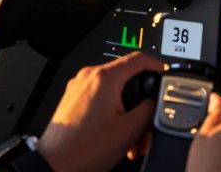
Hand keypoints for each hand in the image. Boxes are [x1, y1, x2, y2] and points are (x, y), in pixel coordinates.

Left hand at [37, 52, 163, 171]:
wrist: (55, 164)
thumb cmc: (83, 149)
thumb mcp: (129, 130)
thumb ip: (149, 109)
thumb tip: (156, 101)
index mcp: (104, 78)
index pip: (139, 58)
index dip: (158, 66)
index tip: (165, 75)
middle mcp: (89, 77)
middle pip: (127, 79)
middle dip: (142, 103)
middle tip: (149, 124)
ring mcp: (79, 87)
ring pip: (115, 92)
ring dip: (129, 113)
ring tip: (133, 139)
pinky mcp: (74, 99)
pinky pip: (102, 99)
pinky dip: (115, 113)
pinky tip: (119, 136)